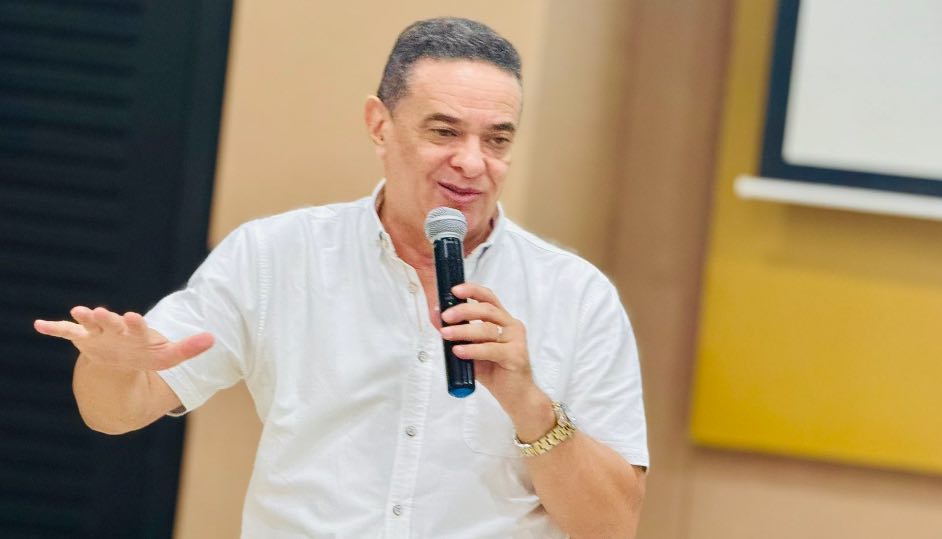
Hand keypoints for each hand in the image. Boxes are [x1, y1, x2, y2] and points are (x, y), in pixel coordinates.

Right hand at [34, 306, 213, 371]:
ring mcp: (97, 332)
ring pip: (90, 323)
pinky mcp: (82, 338)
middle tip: (101, 311)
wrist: (120, 359)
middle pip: (112, 323)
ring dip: (84, 318)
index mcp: (136, 332)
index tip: (135, 317)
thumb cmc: (146, 354)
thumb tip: (214, 339)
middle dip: (107, 318)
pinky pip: (66, 332)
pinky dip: (54, 328)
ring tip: (77, 311)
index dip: (135, 323)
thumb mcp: (168, 356)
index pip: (137, 327)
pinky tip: (39, 325)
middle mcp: (116, 328)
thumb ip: (189, 349)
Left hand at [440, 283, 553, 433]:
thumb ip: (458, 335)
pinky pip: (490, 349)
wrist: (516, 396)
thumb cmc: (494, 371)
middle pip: (487, 310)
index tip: (454, 290)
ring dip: (463, 330)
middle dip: (463, 310)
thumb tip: (436, 318)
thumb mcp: (472, 349)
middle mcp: (512, 326)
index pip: (489, 298)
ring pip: (487, 329)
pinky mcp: (516, 356)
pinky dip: (472, 349)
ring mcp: (516, 340)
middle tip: (445, 316)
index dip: (472, 290)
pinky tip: (459, 351)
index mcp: (503, 320)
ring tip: (445, 335)